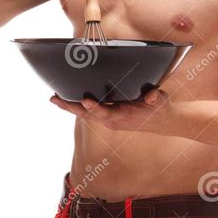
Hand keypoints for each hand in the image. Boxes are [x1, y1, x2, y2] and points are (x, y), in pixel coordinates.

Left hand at [49, 88, 172, 133]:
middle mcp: (113, 120)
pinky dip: (77, 106)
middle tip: (54, 98)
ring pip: (85, 114)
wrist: (163, 122)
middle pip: (87, 114)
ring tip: (54, 98)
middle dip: (70, 107)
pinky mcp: (108, 116)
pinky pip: (89, 112)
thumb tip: (153, 96)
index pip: (106, 112)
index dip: (95, 107)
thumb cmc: (160, 109)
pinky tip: (68, 99)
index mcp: (123, 116)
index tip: (86, 100)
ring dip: (69, 107)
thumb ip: (156, 98)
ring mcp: (109, 119)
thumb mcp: (161, 101)